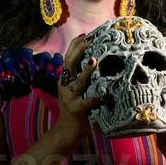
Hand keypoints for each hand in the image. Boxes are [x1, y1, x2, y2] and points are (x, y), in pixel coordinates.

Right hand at [52, 31, 100, 145]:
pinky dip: (92, 99)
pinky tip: (100, 95)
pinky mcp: (76, 109)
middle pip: (70, 64)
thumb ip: (82, 75)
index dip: (76, 45)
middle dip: (79, 51)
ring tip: (93, 61)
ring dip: (86, 71)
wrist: (67, 130)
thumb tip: (96, 57)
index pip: (68, 57)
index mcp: (65, 78)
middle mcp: (65, 85)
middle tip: (90, 40)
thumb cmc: (77, 106)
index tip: (87, 34)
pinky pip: (85, 103)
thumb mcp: (76, 88)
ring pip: (78, 82)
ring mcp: (69, 97)